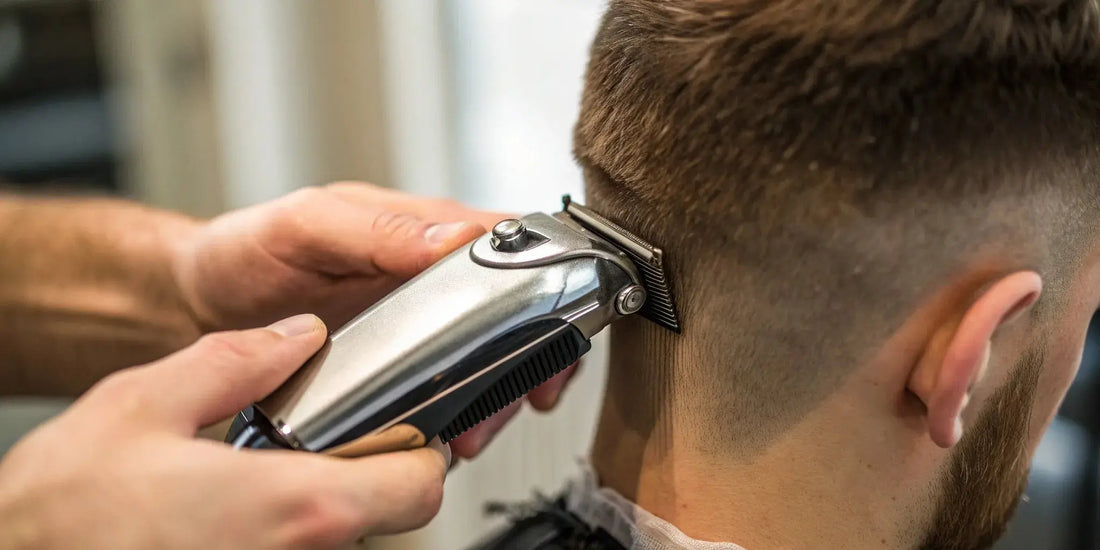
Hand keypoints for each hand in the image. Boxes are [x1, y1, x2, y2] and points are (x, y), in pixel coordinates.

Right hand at [0, 315, 448, 549]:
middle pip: (392, 515)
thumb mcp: (139, 408)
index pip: (422, 481)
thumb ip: (234, 362)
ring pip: (345, 538)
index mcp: (294, 505)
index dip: (420, 446)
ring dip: (324, 504)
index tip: (399, 423)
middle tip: (329, 441)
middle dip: (376, 472)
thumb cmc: (59, 523)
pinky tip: (234, 515)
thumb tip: (295, 336)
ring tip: (267, 475)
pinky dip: (287, 532)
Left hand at [173, 182, 575, 457]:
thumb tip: (453, 236)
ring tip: (477, 427)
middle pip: (517, 305)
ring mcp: (418, 317)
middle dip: (534, 354)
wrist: (201, 302)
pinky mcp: (400, 357)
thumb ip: (375, 228)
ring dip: (501, 393)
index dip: (549, 275)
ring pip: (493, 352)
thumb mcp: (305, 227)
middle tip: (525, 394)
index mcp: (419, 227)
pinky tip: (453, 431)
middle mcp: (429, 271)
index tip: (556, 319)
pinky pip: (452, 381)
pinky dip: (466, 409)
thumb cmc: (247, 252)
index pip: (511, 240)